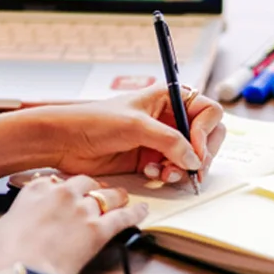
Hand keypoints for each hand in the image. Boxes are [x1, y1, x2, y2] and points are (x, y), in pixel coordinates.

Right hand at [0, 174, 147, 273]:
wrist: (24, 272)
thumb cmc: (9, 254)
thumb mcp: (5, 225)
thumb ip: (20, 214)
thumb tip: (23, 219)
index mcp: (37, 190)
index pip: (55, 181)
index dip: (63, 188)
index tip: (66, 193)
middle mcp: (63, 194)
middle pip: (85, 182)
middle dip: (92, 187)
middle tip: (96, 192)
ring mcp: (83, 210)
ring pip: (107, 195)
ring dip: (116, 196)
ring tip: (121, 198)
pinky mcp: (99, 230)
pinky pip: (123, 217)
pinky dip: (134, 213)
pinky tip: (141, 211)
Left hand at [45, 85, 226, 185]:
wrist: (66, 141)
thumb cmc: (94, 121)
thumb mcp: (135, 125)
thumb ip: (169, 141)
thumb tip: (195, 159)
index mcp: (168, 98)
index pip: (207, 111)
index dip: (206, 131)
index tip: (195, 149)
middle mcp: (168, 118)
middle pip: (205, 137)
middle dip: (200, 155)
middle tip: (191, 169)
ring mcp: (160, 140)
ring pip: (191, 157)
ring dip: (183, 168)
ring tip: (165, 173)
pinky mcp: (150, 159)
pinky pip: (173, 169)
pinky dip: (169, 175)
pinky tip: (151, 173)